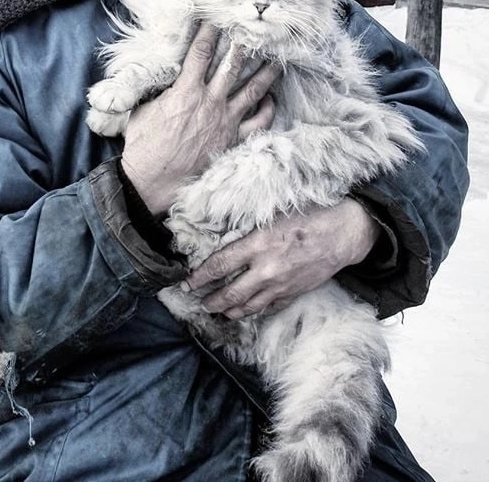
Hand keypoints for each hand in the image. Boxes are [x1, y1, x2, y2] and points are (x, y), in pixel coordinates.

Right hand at [121, 23, 279, 213]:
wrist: (152, 180)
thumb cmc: (143, 145)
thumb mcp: (143, 109)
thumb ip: (159, 91)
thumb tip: (164, 77)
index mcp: (185, 92)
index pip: (200, 52)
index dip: (209, 31)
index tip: (215, 17)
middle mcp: (209, 102)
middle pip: (232, 65)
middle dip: (243, 43)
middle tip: (253, 28)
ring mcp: (224, 121)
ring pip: (253, 90)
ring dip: (266, 73)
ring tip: (277, 58)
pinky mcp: (232, 140)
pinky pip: (258, 121)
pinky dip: (267, 108)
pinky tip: (270, 98)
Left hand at [183, 197, 381, 318]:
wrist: (342, 233)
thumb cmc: (307, 216)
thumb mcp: (272, 216)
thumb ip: (249, 231)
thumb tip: (225, 239)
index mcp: (257, 245)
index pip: (219, 266)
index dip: (199, 277)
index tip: (186, 283)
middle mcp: (265, 269)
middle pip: (229, 294)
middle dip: (211, 301)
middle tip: (200, 302)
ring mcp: (280, 285)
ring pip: (247, 307)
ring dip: (229, 311)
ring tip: (218, 311)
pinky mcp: (293, 294)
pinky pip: (268, 308)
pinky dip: (254, 312)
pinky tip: (247, 312)